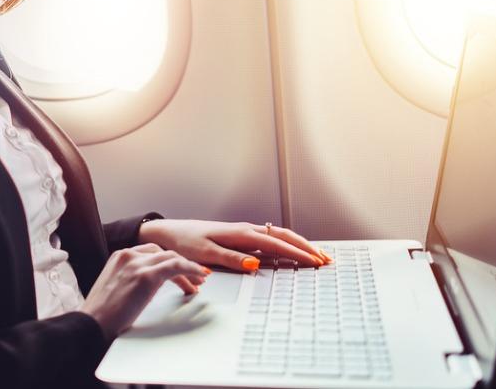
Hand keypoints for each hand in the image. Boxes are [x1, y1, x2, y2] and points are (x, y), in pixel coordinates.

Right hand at [81, 243, 210, 338]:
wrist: (92, 323)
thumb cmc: (101, 314)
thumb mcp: (115, 288)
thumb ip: (130, 280)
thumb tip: (149, 287)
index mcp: (119, 257)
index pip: (150, 252)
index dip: (168, 261)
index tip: (179, 271)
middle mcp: (128, 255)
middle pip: (163, 253)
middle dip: (181, 264)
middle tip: (195, 277)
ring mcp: (137, 264)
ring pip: (172, 257)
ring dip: (189, 268)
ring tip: (200, 280)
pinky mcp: (146, 276)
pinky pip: (176, 266)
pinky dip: (191, 269)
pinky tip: (199, 276)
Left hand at [138, 219, 329, 270]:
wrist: (169, 233)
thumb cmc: (184, 243)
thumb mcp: (205, 254)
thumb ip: (231, 259)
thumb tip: (255, 264)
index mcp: (240, 234)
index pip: (276, 243)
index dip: (297, 253)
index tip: (315, 262)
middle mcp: (245, 231)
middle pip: (284, 236)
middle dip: (306, 247)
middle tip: (326, 259)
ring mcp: (244, 233)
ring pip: (278, 236)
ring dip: (299, 245)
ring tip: (316, 256)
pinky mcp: (240, 237)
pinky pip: (269, 240)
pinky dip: (286, 245)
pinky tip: (292, 252)